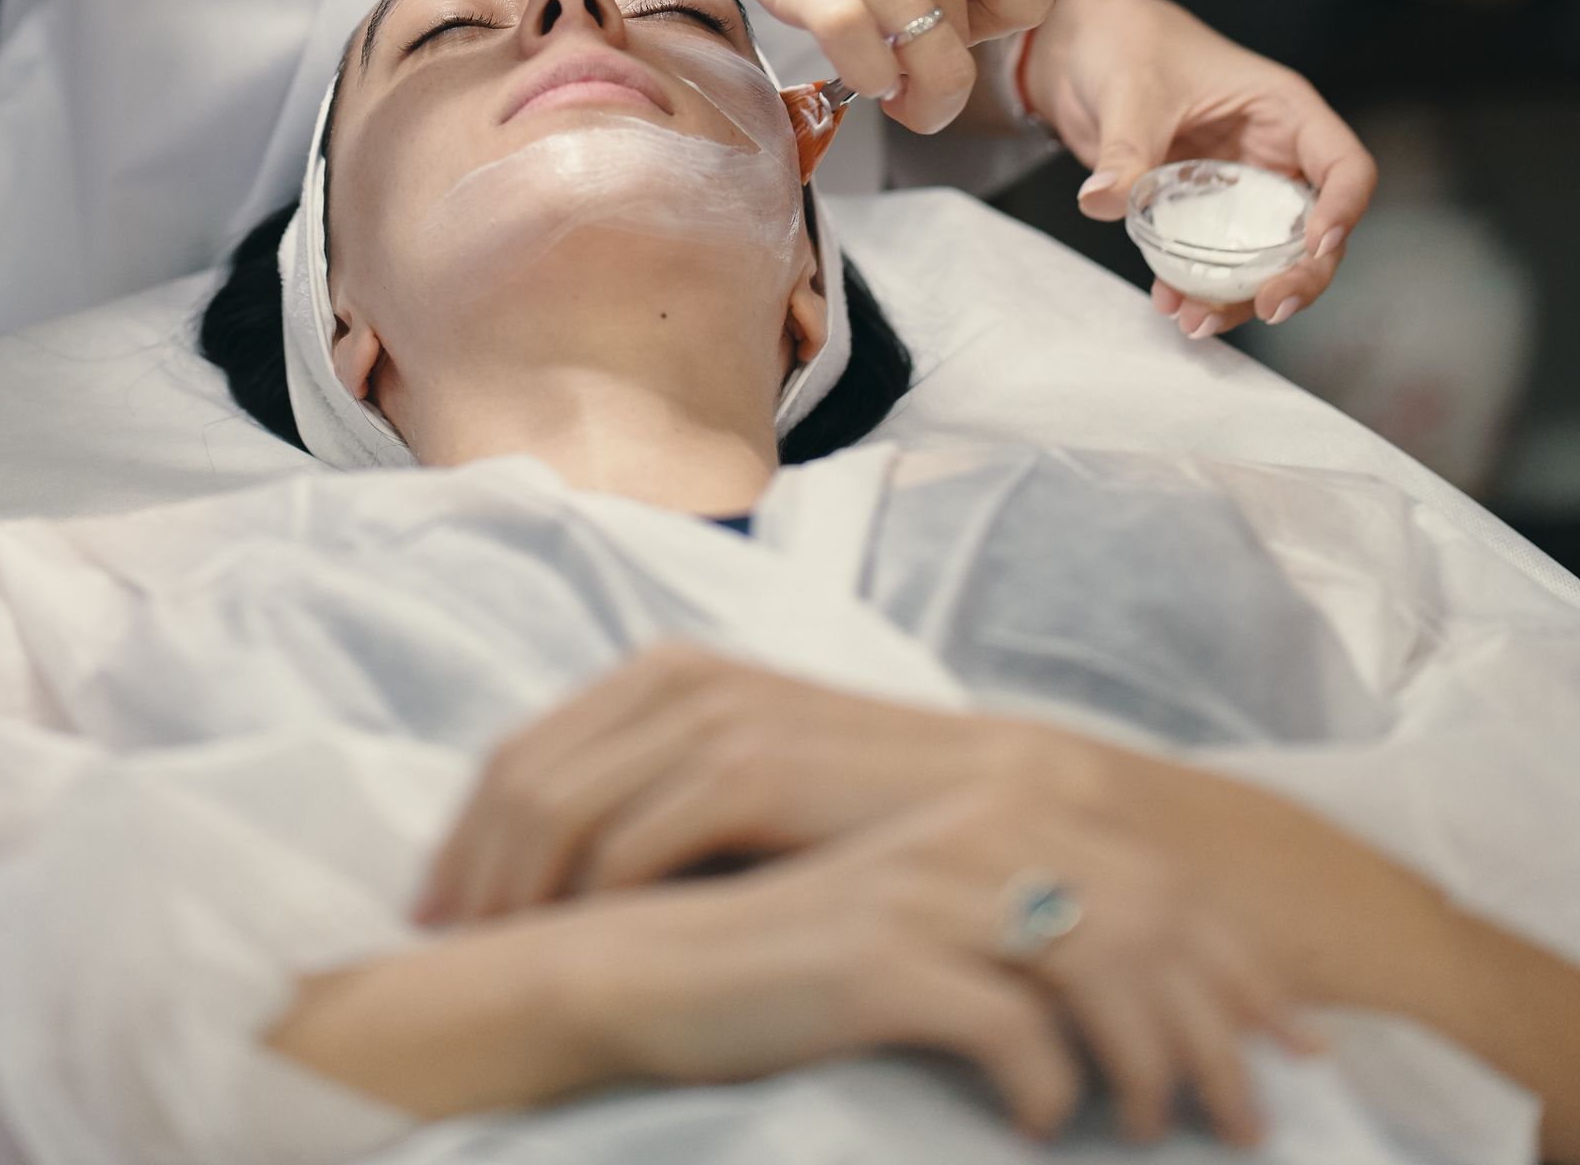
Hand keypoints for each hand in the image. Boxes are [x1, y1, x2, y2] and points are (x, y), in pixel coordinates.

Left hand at [420, 642, 1111, 924]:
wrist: (992, 808)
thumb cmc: (858, 815)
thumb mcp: (741, 785)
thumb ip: (655, 798)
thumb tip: (549, 872)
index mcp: (662, 674)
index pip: (521, 750)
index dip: (463, 834)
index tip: (429, 915)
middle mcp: (676, 679)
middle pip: (521, 773)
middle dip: (467, 866)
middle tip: (431, 949)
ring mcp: (715, 716)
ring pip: (559, 801)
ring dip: (509, 887)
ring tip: (485, 961)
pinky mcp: (754, 766)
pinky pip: (634, 836)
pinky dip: (586, 895)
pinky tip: (574, 949)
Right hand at [576, 778, 1307, 1147]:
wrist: (644, 970)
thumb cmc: (783, 964)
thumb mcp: (911, 927)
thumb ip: (1005, 930)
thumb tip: (1119, 1003)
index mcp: (982, 811)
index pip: (1155, 875)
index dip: (1237, 961)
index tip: (1297, 1043)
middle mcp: (965, 830)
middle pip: (1149, 919)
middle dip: (1223, 1026)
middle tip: (1259, 1120)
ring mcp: (924, 887)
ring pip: (1099, 967)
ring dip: (1151, 1062)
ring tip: (1160, 1130)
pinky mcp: (881, 958)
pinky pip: (1012, 1029)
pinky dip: (1050, 1089)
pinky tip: (1043, 1128)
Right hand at [661, 0, 1052, 133]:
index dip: (995, 19)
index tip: (959, 14)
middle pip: (975, 40)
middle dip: (940, 52)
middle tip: (906, 43)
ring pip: (937, 72)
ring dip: (913, 92)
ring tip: (886, 80)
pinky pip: (865, 63)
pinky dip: (863, 79)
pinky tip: (846, 61)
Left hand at [1022, 0, 1376, 334]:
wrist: (1081, 48)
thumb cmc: (1127, 40)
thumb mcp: (1131, 89)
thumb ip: (1125, 149)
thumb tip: (1105, 200)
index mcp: (1282, 111)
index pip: (1344, 165)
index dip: (1343, 209)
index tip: (1314, 246)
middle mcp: (1273, 154)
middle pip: (1316, 228)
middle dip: (1300, 275)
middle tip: (1265, 307)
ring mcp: (1240, 188)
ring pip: (1269, 257)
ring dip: (1242, 295)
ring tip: (1196, 319)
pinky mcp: (1202, 212)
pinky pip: (1217, 260)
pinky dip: (1201, 287)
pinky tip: (1170, 302)